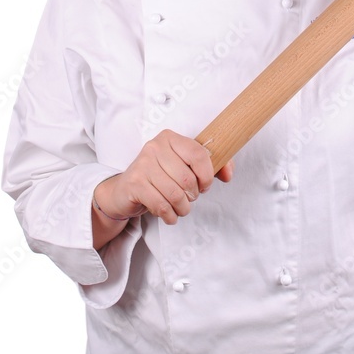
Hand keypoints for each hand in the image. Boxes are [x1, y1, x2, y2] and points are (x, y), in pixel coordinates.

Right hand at [96, 129, 233, 225]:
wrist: (125, 191)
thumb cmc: (160, 177)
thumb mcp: (184, 167)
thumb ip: (211, 167)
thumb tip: (228, 174)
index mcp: (170, 138)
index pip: (198, 154)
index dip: (207, 175)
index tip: (205, 186)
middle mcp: (154, 147)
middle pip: (187, 178)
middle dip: (193, 195)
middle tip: (189, 198)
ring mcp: (142, 165)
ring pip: (175, 194)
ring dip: (183, 208)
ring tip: (181, 208)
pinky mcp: (135, 184)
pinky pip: (161, 205)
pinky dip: (170, 216)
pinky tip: (170, 215)